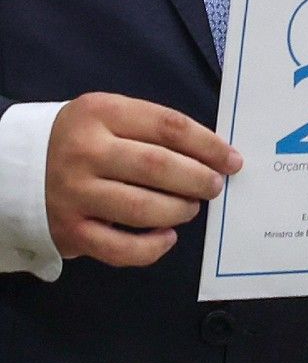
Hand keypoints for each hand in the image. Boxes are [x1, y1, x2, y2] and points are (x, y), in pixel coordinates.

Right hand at [46, 93, 242, 266]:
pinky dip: (153, 247)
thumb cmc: (81, 140)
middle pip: (159, 167)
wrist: (13, 165)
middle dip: (199, 179)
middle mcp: (85, 152)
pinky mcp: (70, 230)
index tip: (232, 160)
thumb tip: (214, 156)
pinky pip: (121, 248)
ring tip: (190, 207)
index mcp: (100, 113)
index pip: (168, 126)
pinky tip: (167, 236)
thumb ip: (154, 129)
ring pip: (143, 208)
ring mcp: (74, 193)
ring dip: (180, 210)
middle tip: (214, 186)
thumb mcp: (110, 116)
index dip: (208, 145)